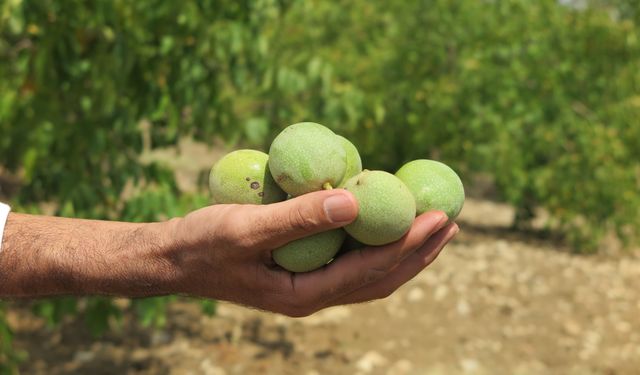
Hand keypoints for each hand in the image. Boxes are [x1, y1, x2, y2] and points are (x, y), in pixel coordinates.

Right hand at [163, 189, 457, 316]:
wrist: (173, 259)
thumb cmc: (203, 243)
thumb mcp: (247, 228)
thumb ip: (299, 218)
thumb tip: (355, 201)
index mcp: (306, 294)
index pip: (372, 270)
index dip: (409, 243)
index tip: (439, 216)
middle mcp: (314, 296)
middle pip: (381, 278)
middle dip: (419, 252)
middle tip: (451, 222)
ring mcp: (309, 287)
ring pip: (369, 274)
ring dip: (403, 252)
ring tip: (432, 228)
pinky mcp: (301, 272)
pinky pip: (350, 262)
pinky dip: (375, 246)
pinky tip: (382, 225)